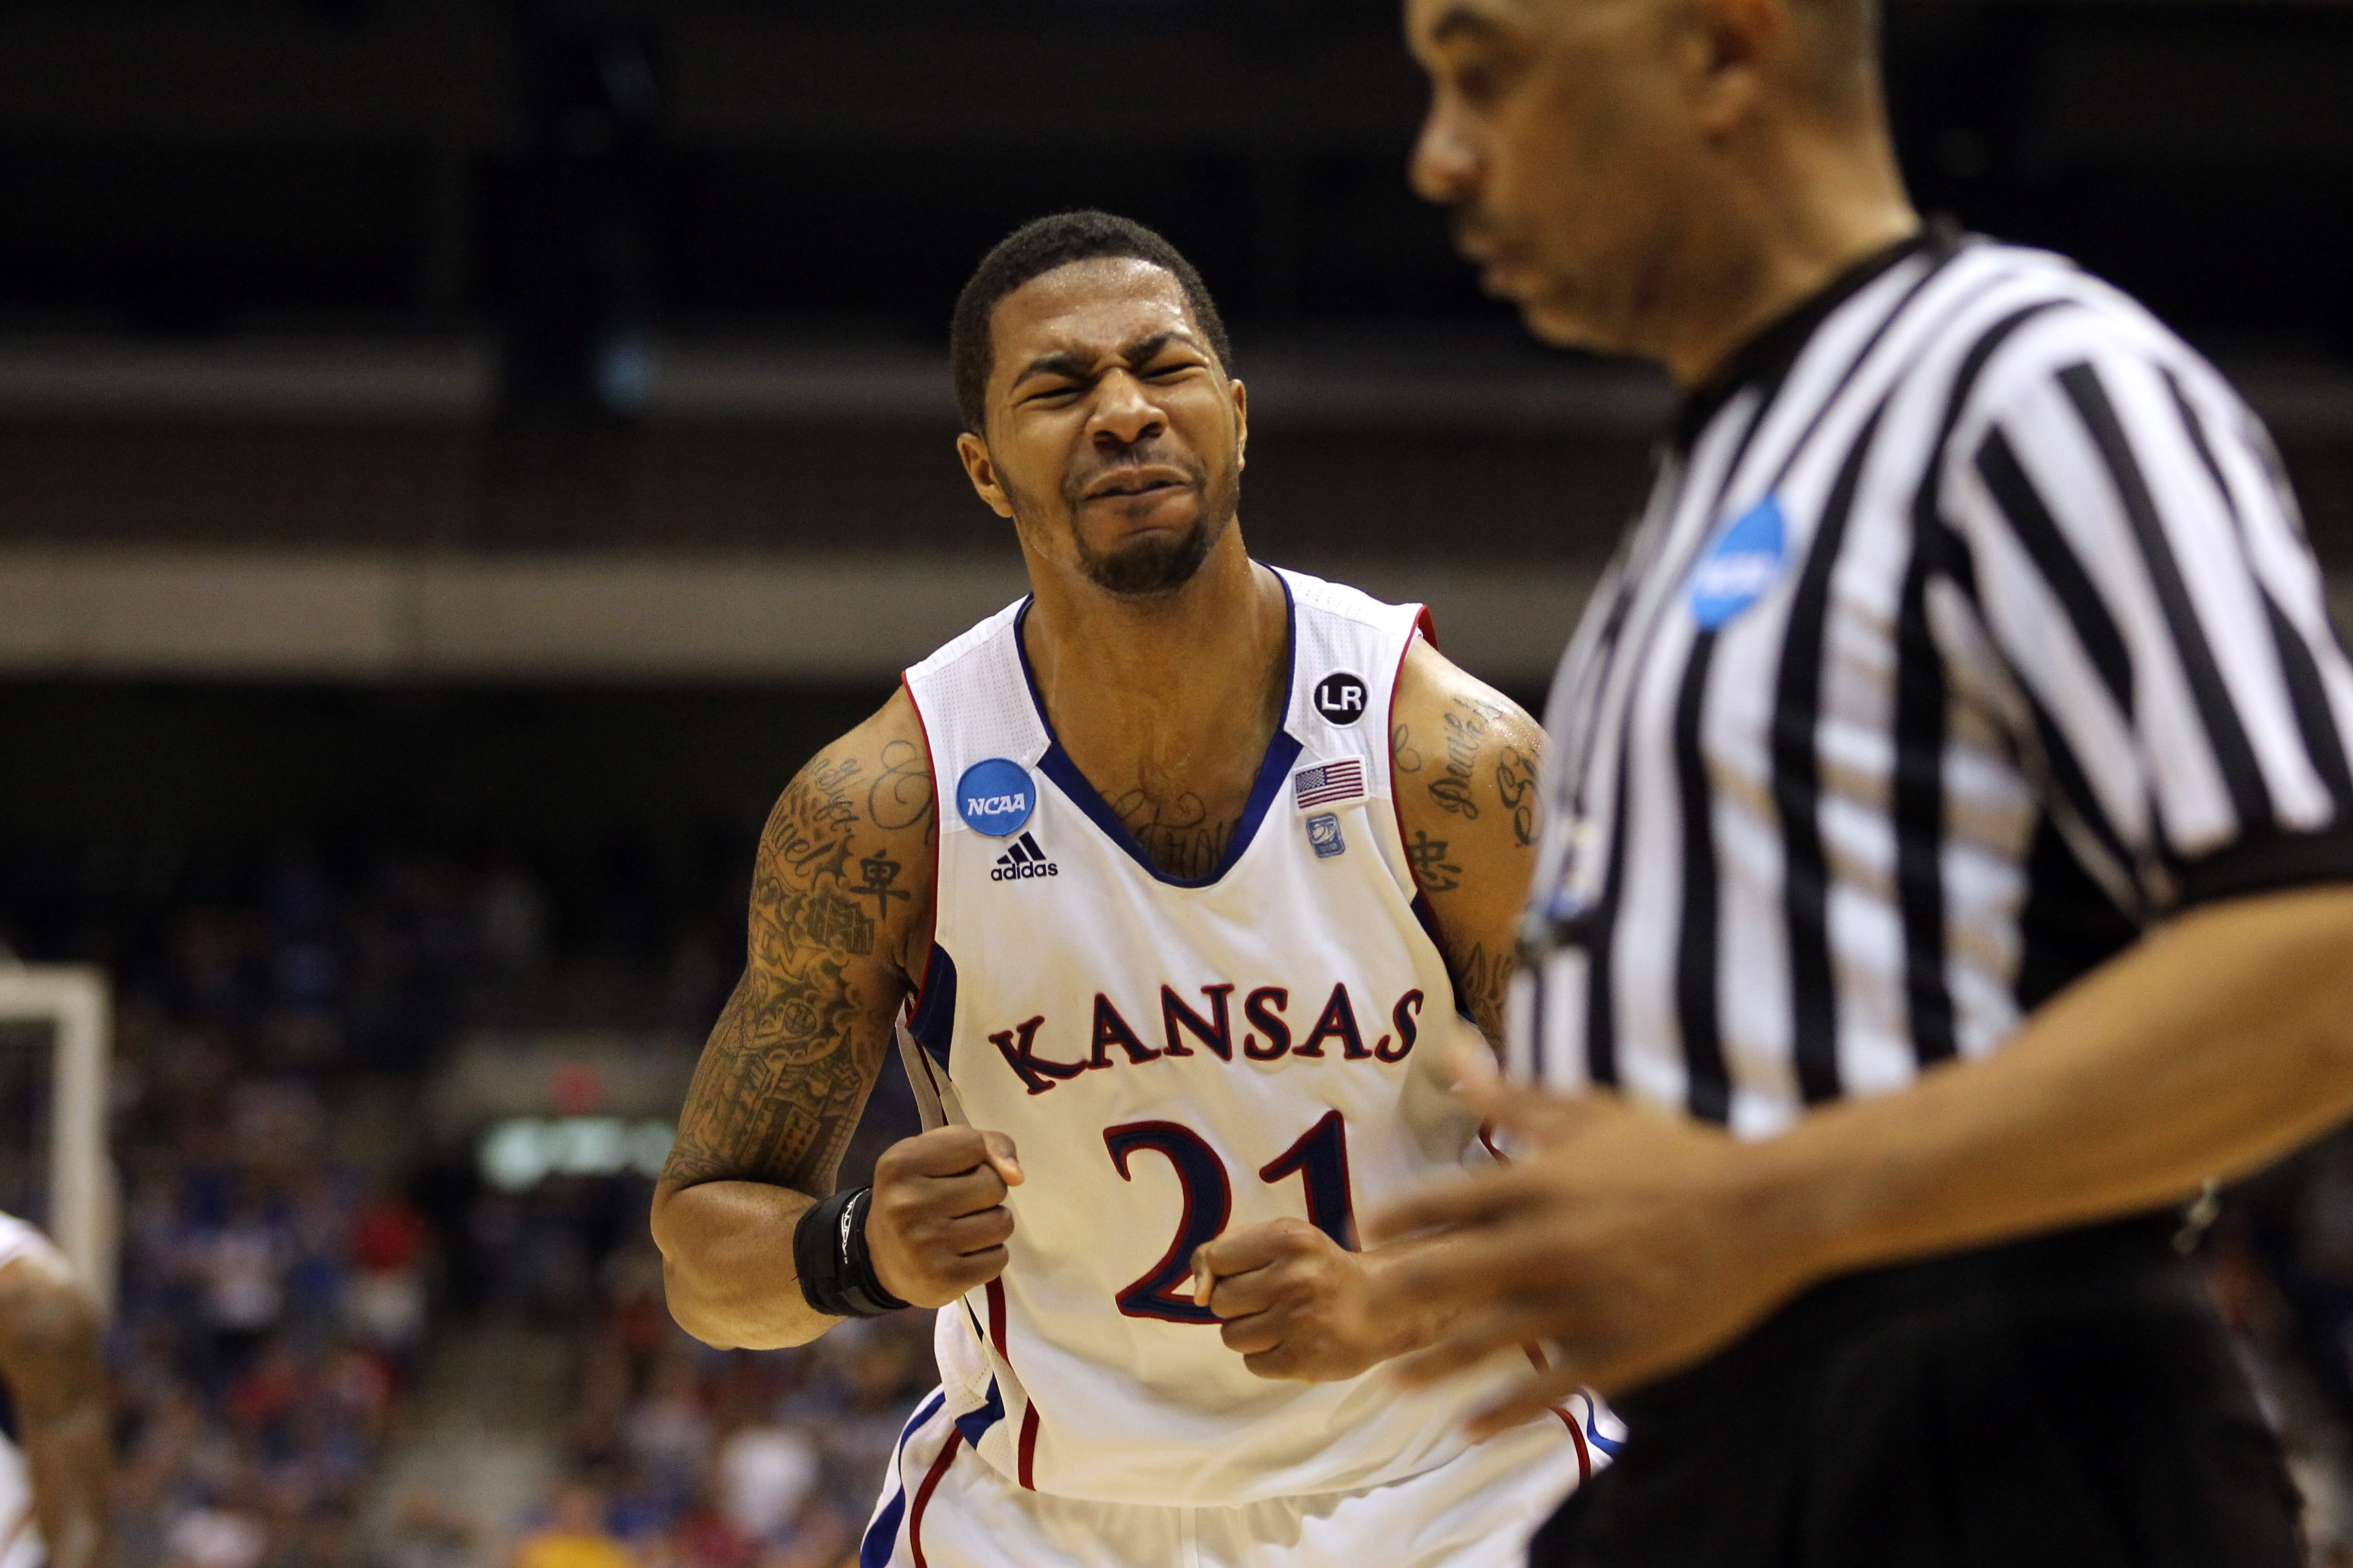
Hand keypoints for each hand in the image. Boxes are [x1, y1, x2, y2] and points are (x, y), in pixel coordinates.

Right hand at [865, 1127, 1023, 1308]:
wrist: (882, 1259)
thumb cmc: (918, 1194)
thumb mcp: (938, 1155)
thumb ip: (986, 1145)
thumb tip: (1017, 1176)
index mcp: (901, 1164)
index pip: (974, 1146)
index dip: (974, 1159)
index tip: (951, 1172)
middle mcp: (908, 1204)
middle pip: (994, 1185)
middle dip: (986, 1194)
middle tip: (957, 1205)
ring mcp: (926, 1244)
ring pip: (1002, 1223)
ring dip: (991, 1225)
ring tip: (962, 1229)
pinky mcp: (945, 1278)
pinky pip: (1000, 1258)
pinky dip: (989, 1255)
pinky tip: (963, 1254)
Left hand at [1191, 1218, 1397, 1381]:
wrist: (1380, 1305)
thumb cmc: (1318, 1269)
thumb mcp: (1281, 1240)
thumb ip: (1227, 1252)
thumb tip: (1196, 1294)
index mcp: (1288, 1239)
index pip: (1215, 1258)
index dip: (1221, 1271)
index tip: (1244, 1274)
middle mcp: (1295, 1278)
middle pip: (1220, 1301)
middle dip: (1236, 1304)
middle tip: (1270, 1299)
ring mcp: (1300, 1322)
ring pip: (1231, 1336)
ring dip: (1248, 1332)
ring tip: (1281, 1321)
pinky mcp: (1304, 1361)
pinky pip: (1252, 1364)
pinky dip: (1265, 1356)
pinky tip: (1291, 1342)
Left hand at [1362, 1046, 1813, 1433]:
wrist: (1763, 1209)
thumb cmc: (1672, 1152)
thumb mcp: (1589, 1112)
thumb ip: (1511, 1095)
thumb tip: (1452, 1049)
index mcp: (1536, 1184)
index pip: (1440, 1204)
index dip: (1396, 1221)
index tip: (1368, 1234)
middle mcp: (1547, 1246)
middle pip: (1445, 1279)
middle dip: (1393, 1300)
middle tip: (1355, 1316)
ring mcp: (1582, 1304)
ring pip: (1487, 1343)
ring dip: (1434, 1366)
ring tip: (1396, 1382)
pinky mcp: (1618, 1350)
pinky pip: (1547, 1389)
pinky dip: (1503, 1411)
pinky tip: (1469, 1426)